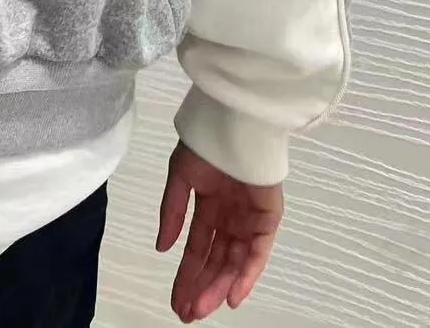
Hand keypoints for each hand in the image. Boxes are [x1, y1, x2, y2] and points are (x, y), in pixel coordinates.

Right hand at [156, 143, 283, 321]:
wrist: (233, 122)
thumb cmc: (206, 143)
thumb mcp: (180, 176)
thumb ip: (172, 213)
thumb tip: (162, 248)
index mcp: (209, 205)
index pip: (198, 248)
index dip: (187, 275)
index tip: (176, 300)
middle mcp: (230, 217)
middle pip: (215, 261)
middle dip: (201, 288)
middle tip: (186, 313)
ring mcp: (250, 219)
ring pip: (235, 262)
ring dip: (219, 287)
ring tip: (202, 309)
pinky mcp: (268, 218)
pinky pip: (258, 252)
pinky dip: (247, 275)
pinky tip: (233, 296)